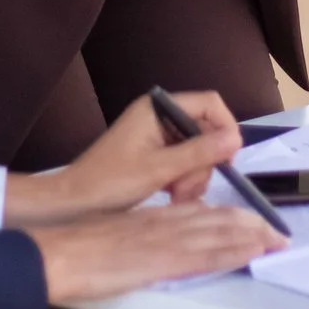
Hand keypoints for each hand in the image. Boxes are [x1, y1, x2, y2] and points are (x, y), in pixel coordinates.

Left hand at [2, 92, 241, 225]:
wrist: (72, 204)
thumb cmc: (110, 183)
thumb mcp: (159, 169)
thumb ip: (199, 152)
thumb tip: (236, 138)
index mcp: (158, 108)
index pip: (209, 104)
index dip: (225, 128)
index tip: (228, 159)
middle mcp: (159, 116)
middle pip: (205, 131)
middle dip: (203, 163)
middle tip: (186, 189)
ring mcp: (157, 136)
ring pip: (197, 151)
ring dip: (193, 177)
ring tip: (175, 197)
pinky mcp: (154, 154)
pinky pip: (184, 162)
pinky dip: (183, 180)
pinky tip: (172, 197)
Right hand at [27, 202, 284, 302]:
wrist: (58, 252)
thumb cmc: (77, 247)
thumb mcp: (114, 235)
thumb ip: (138, 237)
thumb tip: (150, 245)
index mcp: (152, 217)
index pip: (201, 212)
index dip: (229, 216)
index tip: (250, 221)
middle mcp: (164, 223)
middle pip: (218, 218)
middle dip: (250, 224)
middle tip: (276, 230)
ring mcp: (166, 240)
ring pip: (220, 232)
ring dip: (252, 236)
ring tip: (277, 239)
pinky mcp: (164, 260)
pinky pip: (208, 253)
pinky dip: (235, 250)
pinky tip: (253, 251)